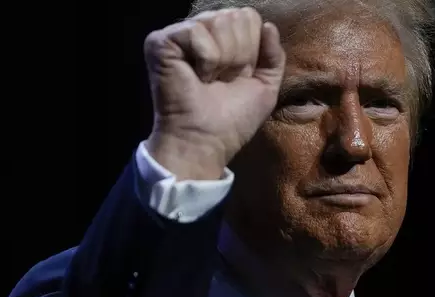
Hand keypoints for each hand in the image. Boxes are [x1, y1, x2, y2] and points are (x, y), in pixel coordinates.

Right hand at [143, 7, 285, 179]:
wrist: (207, 141)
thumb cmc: (232, 119)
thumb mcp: (265, 86)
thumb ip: (273, 55)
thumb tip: (268, 25)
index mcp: (223, 38)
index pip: (249, 17)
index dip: (252, 51)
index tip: (238, 78)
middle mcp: (201, 30)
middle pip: (237, 17)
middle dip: (239, 56)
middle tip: (222, 81)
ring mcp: (180, 35)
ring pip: (220, 22)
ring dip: (223, 60)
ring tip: (208, 81)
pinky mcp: (161, 42)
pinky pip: (197, 32)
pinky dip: (206, 60)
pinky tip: (196, 78)